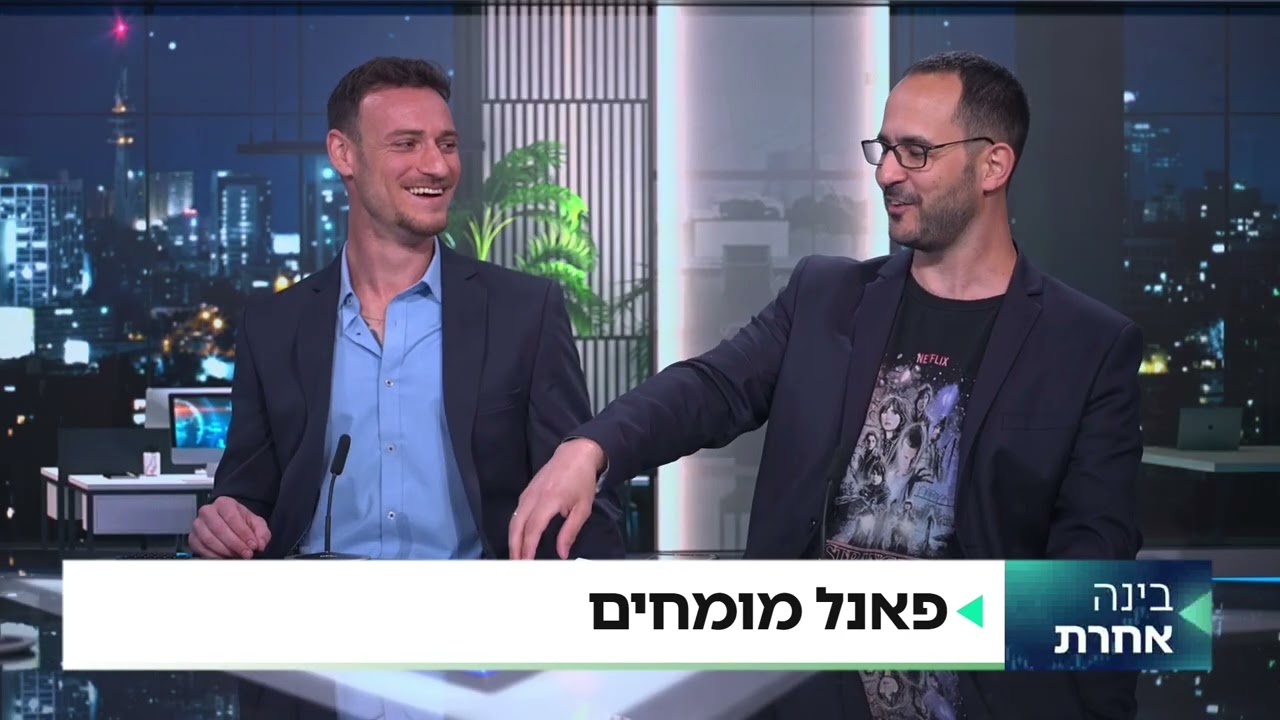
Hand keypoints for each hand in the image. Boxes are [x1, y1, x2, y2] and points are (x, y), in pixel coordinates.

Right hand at [189, 496, 270, 558]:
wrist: (227, 523)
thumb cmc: (240, 522)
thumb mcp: (256, 523)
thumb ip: (261, 532)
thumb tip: (260, 544)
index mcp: (224, 503)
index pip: (232, 518)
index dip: (244, 533)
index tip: (253, 545)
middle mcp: (208, 511)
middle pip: (220, 529)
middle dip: (236, 544)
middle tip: (247, 553)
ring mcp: (198, 525)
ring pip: (209, 540)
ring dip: (226, 551)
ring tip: (238, 556)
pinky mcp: (193, 538)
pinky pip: (201, 548)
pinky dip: (215, 556)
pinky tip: (226, 557)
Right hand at [509, 438, 604, 558]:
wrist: (575, 454)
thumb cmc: (582, 481)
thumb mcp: (582, 508)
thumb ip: (570, 532)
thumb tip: (562, 553)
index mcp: (548, 500)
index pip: (533, 528)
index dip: (528, 547)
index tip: (527, 563)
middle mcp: (533, 497)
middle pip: (516, 526)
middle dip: (514, 547)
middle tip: (516, 565)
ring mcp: (527, 493)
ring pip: (514, 520)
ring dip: (513, 539)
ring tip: (516, 556)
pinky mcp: (526, 492)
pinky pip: (517, 513)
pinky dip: (515, 528)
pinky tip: (519, 538)